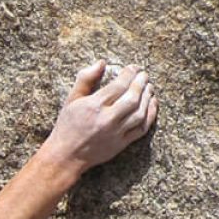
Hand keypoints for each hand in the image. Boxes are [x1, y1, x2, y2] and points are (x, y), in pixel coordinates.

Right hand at [38, 61, 159, 175]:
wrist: (67, 156)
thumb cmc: (67, 126)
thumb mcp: (71, 99)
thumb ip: (85, 79)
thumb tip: (101, 62)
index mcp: (94, 106)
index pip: (118, 85)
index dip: (129, 74)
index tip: (133, 68)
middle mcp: (107, 119)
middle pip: (132, 98)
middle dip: (141, 83)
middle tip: (144, 75)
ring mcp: (116, 133)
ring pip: (139, 113)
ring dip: (147, 98)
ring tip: (149, 87)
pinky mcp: (121, 144)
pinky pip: (141, 129)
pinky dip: (150, 115)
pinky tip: (152, 104)